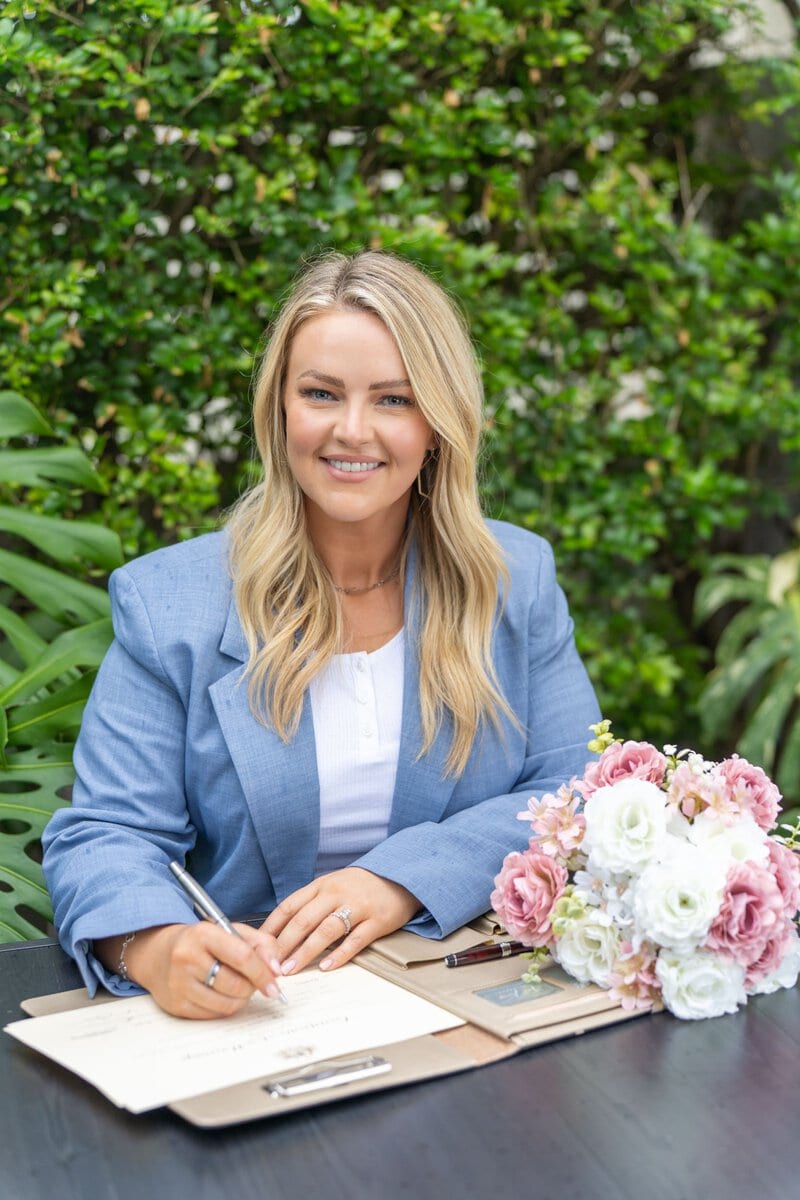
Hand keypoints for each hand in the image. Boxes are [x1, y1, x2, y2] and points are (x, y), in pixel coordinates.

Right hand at [103, 921, 284, 1019]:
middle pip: (236, 984)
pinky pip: (213, 1015)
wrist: (158, 954)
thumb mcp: (230, 931)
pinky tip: (221, 994)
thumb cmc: (200, 942)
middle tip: (253, 982)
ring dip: (241, 999)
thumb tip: (277, 969)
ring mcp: (179, 983)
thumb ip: (260, 944)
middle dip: (252, 987)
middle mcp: (187, 958)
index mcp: (203, 934)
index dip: (263, 973)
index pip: (242, 956)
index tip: (275, 984)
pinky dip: (225, 1007)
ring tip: (238, 987)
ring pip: (226, 1004)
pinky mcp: (176, 1005)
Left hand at [262, 867, 420, 975]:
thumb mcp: (332, 886)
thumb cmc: (360, 886)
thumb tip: (281, 931)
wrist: (400, 875)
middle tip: (269, 964)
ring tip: (291, 969)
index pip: (290, 906)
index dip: (271, 928)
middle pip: (304, 919)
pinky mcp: (377, 920)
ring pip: (326, 930)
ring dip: (306, 951)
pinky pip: (355, 939)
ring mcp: (357, 906)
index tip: (257, 946)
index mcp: (321, 885)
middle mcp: (336, 893)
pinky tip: (327, 966)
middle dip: (284, 944)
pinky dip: (340, 954)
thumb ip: (311, 904)